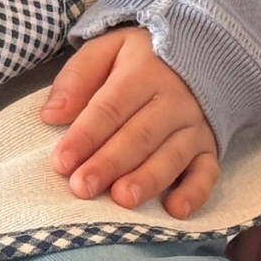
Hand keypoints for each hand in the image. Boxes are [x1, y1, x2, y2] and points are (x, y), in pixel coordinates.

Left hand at [42, 26, 218, 217]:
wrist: (201, 51)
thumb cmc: (139, 57)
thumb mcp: (105, 49)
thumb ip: (77, 78)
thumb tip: (51, 115)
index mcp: (143, 72)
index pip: (110, 107)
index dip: (85, 136)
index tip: (61, 161)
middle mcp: (173, 100)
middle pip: (139, 136)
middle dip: (109, 163)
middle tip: (82, 187)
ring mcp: (194, 125)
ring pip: (171, 156)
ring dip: (147, 180)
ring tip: (121, 199)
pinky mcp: (209, 146)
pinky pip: (206, 172)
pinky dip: (194, 192)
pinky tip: (174, 210)